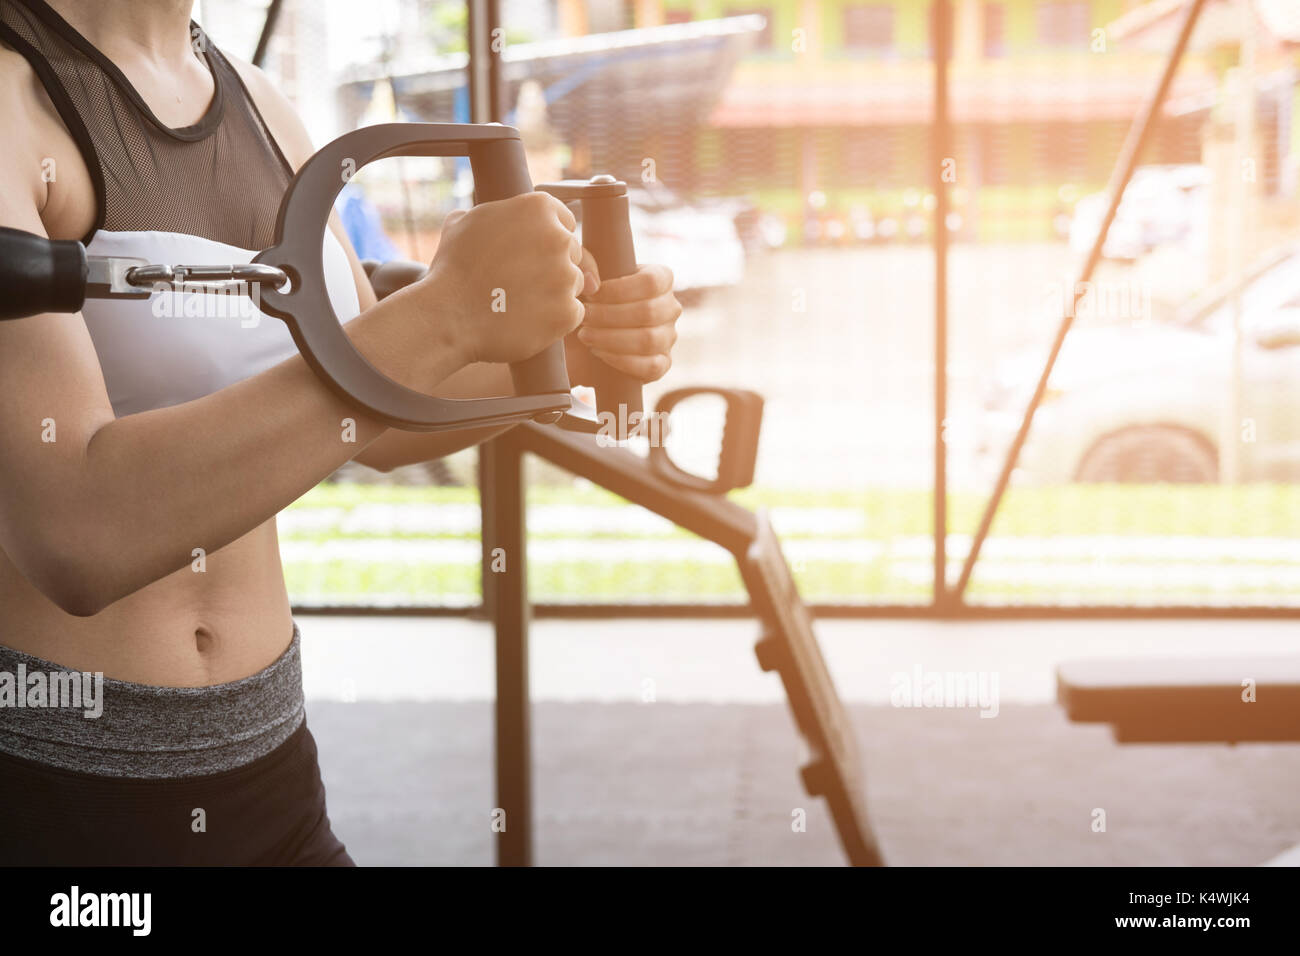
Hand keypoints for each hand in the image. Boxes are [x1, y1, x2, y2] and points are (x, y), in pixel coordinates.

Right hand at [421, 193, 596, 365]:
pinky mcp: (567, 312)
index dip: (547, 240)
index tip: (531, 255)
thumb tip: (498, 215)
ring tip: (520, 302)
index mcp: (539, 208)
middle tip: (521, 282)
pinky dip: (556, 319)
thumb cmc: (452, 269)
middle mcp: (559, 238)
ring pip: (575, 284)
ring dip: (555, 293)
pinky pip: (573, 313)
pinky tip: (528, 320)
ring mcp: (566, 276)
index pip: (565, 222)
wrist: (448, 316)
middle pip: (572, 254)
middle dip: (553, 267)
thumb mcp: (463, 223)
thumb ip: (494, 214)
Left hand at [570, 263, 679, 382]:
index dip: (618, 290)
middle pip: (648, 312)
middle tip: (584, 316)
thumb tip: (592, 283)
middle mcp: (671, 307)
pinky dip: (621, 360)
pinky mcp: (663, 363)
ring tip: (585, 335)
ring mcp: (669, 337)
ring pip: (649, 340)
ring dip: (611, 338)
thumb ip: (586, 266)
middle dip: (609, 316)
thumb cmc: (592, 297)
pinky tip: (598, 352)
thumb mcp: (590, 277)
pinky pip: (651, 366)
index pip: (651, 282)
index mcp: (662, 279)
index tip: (591, 294)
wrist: (588, 330)